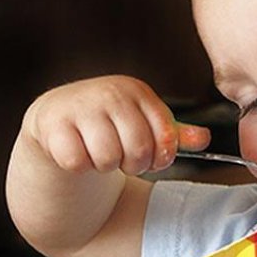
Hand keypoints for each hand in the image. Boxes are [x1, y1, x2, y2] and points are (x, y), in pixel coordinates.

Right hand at [25, 75, 209, 175]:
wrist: (58, 120)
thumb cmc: (108, 123)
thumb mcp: (143, 123)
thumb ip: (174, 133)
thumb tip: (203, 139)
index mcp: (136, 91)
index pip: (165, 136)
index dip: (161, 157)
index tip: (151, 158)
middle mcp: (109, 93)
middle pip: (137, 150)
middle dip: (132, 164)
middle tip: (121, 157)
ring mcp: (80, 107)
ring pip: (107, 158)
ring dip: (104, 166)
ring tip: (98, 153)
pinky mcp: (53, 126)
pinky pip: (77, 162)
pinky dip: (79, 165)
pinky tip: (77, 151)